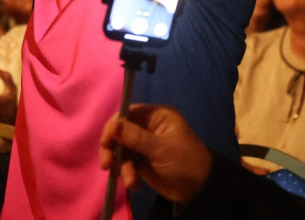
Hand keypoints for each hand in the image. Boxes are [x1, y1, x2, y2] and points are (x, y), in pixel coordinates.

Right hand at [98, 104, 212, 203]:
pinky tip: (136, 185)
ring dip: (122, 167)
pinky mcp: (142, 161)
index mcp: (156, 116)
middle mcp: (148, 127)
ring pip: (121, 151)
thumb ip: (135, 137)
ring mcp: (144, 145)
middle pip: (120, 132)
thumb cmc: (185, 162)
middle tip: (108, 165)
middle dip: (113, 150)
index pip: (127, 113)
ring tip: (131, 181)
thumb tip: (112, 125)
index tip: (105, 142)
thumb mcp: (161, 149)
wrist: (200, 190)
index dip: (113, 126)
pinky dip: (128, 175)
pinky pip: (127, 164)